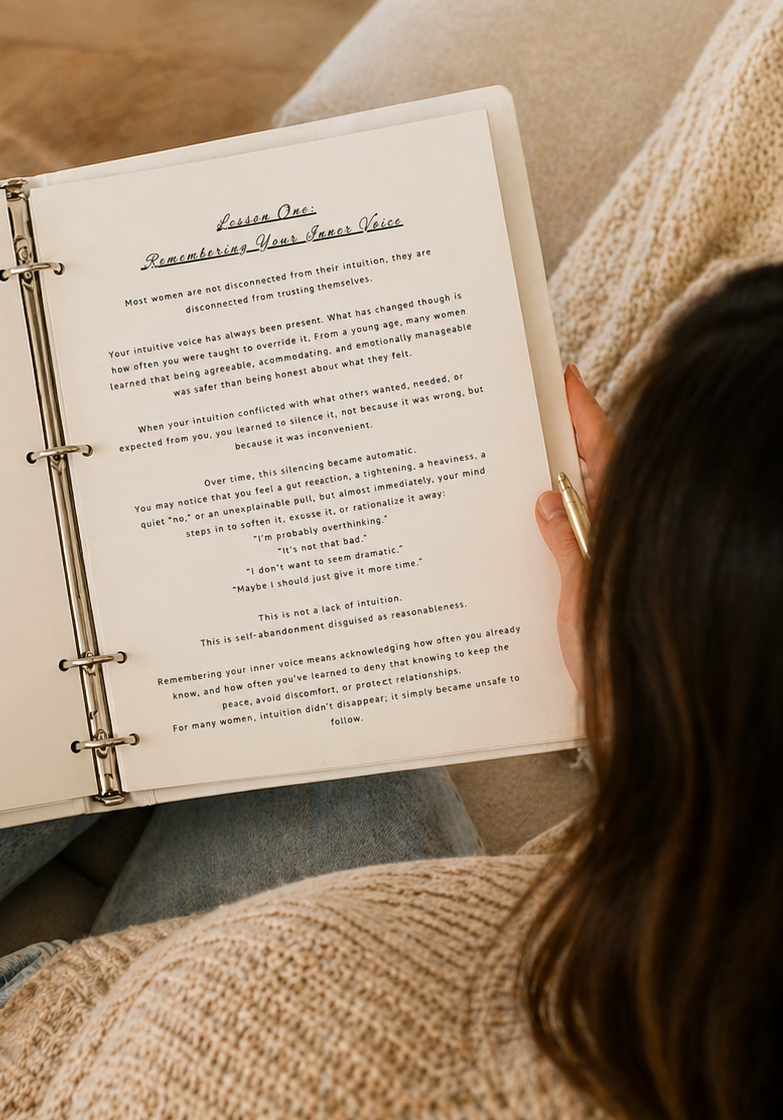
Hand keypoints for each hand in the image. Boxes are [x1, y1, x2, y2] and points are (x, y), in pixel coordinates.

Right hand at [535, 364, 614, 694]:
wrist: (632, 722)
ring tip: (505, 471)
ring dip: (542, 496)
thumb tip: (545, 499)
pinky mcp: (589, 593)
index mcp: (624, 526)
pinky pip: (564, 550)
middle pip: (588, 479)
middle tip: (518, 416)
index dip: (583, 414)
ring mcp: (604, 565)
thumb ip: (565, 540)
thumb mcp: (582, 591)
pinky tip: (515, 534)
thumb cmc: (619, 659)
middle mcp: (618, 541)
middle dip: (555, 449)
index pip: (605, 454)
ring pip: (572, 515)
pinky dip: (542, 537)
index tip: (563, 379)